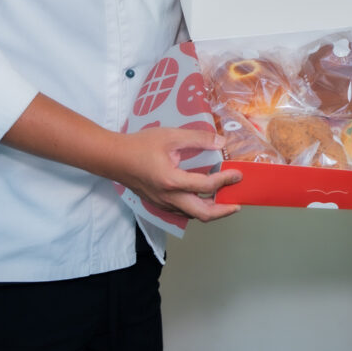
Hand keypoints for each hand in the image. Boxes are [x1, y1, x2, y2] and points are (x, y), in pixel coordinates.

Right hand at [116, 125, 242, 223]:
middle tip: (237, 204)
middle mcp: (168, 197)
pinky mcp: (158, 203)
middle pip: (202, 214)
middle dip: (223, 211)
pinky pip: (182, 211)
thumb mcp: (171, 136)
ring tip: (223, 200)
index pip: (206, 186)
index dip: (225, 180)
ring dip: (210, 210)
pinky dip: (196, 208)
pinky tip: (202, 197)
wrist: (113, 158)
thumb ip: (198, 139)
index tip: (237, 175)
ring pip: (192, 215)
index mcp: (172, 181)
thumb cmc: (140, 145)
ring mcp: (162, 203)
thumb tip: (221, 141)